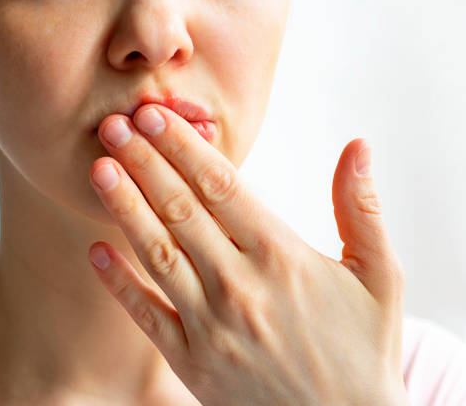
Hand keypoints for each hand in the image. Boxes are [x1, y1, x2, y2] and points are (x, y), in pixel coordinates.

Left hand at [87, 104, 408, 405]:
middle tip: (113, 126)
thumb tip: (357, 146)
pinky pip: (146, 316)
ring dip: (124, 208)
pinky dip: (118, 283)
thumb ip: (360, 210)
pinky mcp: (191, 360)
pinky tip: (96, 251)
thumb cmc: (364, 349)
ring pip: (157, 254)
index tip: (155, 116)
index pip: (222, 187)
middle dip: (144, 163)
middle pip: (180, 210)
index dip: (183, 147)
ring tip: (98, 169)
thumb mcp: (380, 277)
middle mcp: (239, 285)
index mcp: (282, 256)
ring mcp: (210, 325)